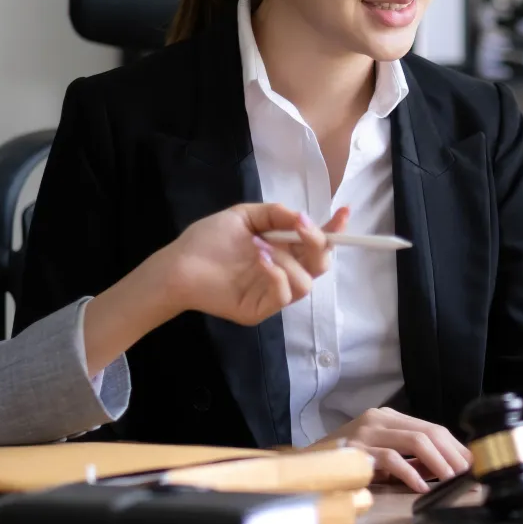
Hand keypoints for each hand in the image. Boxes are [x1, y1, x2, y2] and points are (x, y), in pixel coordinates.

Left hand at [162, 203, 348, 325]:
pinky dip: (277, 274)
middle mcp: (282, 271)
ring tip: (261, 245)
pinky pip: (284, 296)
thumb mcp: (244, 216)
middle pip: (320, 265)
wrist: (178, 265)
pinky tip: (259, 259)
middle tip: (302, 228)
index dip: (334, 231)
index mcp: (282, 249)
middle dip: (318, 244)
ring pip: (306, 283)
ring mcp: (272, 293)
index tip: (344, 214)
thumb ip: (275, 214)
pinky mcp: (260, 309)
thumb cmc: (208, 240)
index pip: (316, 243)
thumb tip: (303, 217)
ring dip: (290, 259)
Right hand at [318, 407, 471, 493]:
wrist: (304, 466)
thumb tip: (446, 469)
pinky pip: (392, 459)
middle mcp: (379, 419)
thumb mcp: (381, 456)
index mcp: (387, 417)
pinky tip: (422, 487)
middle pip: (429, 431)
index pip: (431, 427)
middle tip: (468, 474)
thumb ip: (408, 457)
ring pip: (415, 441)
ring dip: (439, 462)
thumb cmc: (345, 463)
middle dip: (453, 454)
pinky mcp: (356, 451)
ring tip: (451, 480)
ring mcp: (366, 433)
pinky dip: (411, 473)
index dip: (455, 446)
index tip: (473, 463)